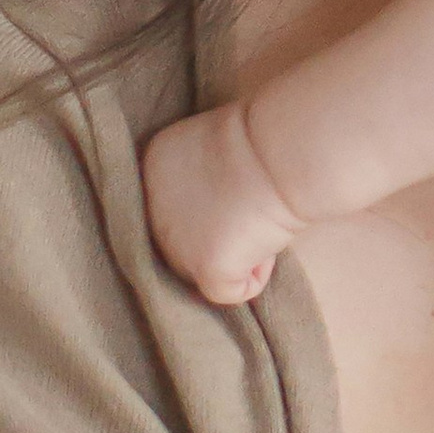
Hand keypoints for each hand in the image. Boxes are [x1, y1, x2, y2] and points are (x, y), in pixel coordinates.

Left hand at [142, 103, 303, 306]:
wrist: (283, 151)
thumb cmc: (265, 140)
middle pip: (183, 243)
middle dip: (220, 235)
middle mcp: (150, 209)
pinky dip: (254, 279)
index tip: (242, 185)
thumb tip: (212, 217)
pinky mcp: (204, 268)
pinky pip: (230, 292)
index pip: (175, 207)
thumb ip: (198, 178)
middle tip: (253, 208)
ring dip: (237, 256)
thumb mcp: (214, 147)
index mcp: (152, 168)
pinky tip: (266, 245)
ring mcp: (174, 243)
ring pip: (203, 271)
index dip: (213, 204)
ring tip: (261, 223)